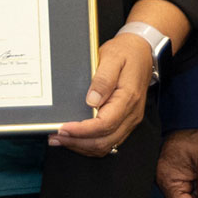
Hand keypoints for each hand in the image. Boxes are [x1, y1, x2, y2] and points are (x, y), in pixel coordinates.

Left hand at [50, 33, 153, 156]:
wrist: (142, 52)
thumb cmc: (126, 52)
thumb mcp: (113, 57)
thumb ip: (103, 79)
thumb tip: (91, 100)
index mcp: (128, 98)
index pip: (104, 124)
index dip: (82, 130)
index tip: (63, 128)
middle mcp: (131, 114)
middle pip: (104, 141)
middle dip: (77, 142)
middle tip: (55, 137)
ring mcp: (129, 120)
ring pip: (106, 145)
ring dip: (82, 146)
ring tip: (61, 139)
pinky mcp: (125, 122)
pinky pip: (108, 141)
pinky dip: (90, 143)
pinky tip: (75, 138)